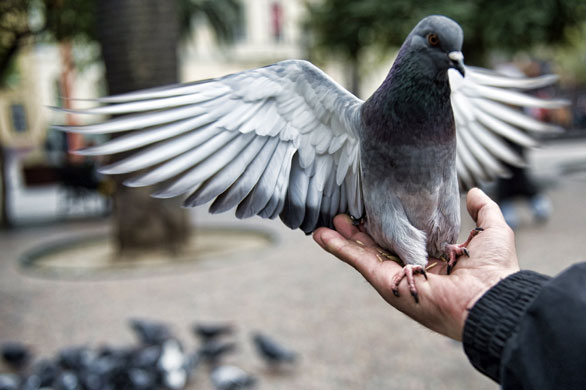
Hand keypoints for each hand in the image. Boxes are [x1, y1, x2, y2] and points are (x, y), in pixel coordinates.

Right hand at [313, 188, 519, 340]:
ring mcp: (396, 277)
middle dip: (359, 232)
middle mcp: (411, 270)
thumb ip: (483, 210)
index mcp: (433, 260)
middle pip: (378, 247)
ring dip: (343, 239)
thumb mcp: (492, 230)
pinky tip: (322, 235)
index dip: (388, 223)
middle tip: (343, 215)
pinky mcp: (386, 282)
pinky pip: (359, 261)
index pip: (403, 239)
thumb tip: (474, 193)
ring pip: (364, 253)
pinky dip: (339, 248)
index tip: (375, 208)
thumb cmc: (495, 269)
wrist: (490, 297)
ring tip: (325, 224)